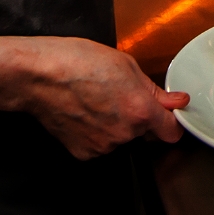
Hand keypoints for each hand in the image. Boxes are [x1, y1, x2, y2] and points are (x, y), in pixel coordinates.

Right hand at [14, 36, 188, 158]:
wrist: (37, 75)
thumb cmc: (76, 62)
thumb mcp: (125, 65)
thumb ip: (154, 90)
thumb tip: (176, 101)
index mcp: (140, 110)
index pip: (171, 132)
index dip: (169, 122)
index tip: (165, 116)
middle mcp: (124, 133)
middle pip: (143, 133)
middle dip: (137, 118)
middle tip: (116, 96)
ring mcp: (103, 146)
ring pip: (120, 138)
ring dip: (114, 125)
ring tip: (95, 101)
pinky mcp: (83, 152)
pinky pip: (99, 144)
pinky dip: (95, 132)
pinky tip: (83, 113)